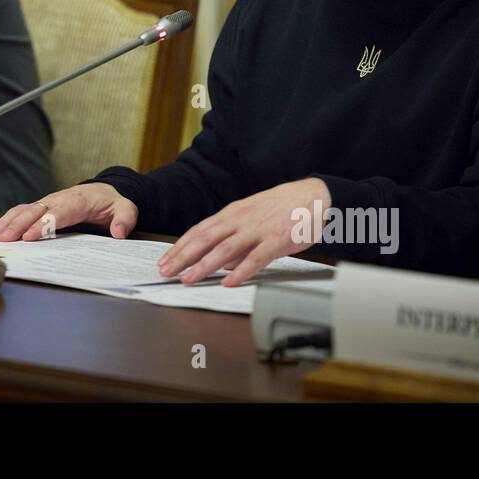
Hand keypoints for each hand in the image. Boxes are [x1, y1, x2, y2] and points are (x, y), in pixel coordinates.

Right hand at [0, 183, 138, 241]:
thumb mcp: (126, 209)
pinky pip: (21, 211)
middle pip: (35, 211)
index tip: (30, 236)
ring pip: (24, 209)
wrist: (105, 192)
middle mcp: (59, 199)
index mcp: (78, 200)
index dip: (43, 224)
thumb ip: (125, 220)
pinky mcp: (41, 208)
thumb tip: (118, 232)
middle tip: (4, 239)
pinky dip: (7, 220)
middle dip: (18, 225)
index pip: (58, 213)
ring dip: (8, 222)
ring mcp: (48, 203)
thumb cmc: (112, 202)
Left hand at [156, 177, 331, 286]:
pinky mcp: (276, 240)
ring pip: (225, 249)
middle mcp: (240, 220)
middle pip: (205, 239)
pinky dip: (241, 271)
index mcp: (232, 213)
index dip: (180, 246)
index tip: (165, 260)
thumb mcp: (251, 216)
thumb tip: (221, 263)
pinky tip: (229, 282)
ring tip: (189, 279)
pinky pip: (255, 258)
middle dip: (183, 256)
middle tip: (166, 272)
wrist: (313, 196)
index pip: (199, 230)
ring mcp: (257, 230)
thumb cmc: (282, 207)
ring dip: (204, 265)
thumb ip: (235, 238)